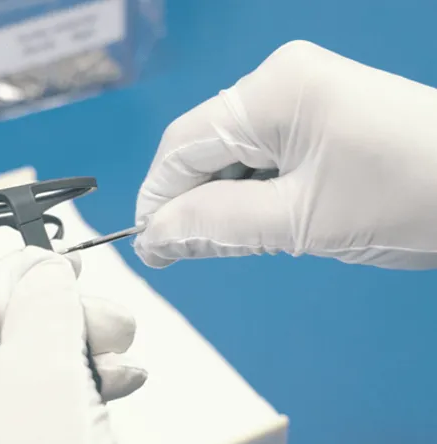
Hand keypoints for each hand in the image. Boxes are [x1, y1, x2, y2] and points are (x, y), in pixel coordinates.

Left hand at [0, 247, 145, 443]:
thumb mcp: (44, 366)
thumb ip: (46, 302)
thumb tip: (49, 269)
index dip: (33, 270)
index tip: (71, 260)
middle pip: (15, 326)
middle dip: (72, 318)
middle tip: (114, 321)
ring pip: (41, 360)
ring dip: (89, 351)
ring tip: (124, 357)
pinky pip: (51, 396)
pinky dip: (89, 383)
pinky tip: (120, 382)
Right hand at [135, 40, 436, 269]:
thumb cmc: (405, 201)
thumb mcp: (298, 220)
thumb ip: (215, 224)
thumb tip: (153, 234)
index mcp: (272, 92)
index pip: (183, 145)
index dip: (157, 195)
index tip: (145, 243)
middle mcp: (279, 82)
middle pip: (204, 146)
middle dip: (186, 201)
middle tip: (175, 252)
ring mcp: (301, 96)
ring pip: (231, 155)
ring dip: (215, 200)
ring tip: (208, 244)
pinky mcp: (318, 117)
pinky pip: (261, 156)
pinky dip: (246, 193)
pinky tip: (244, 222)